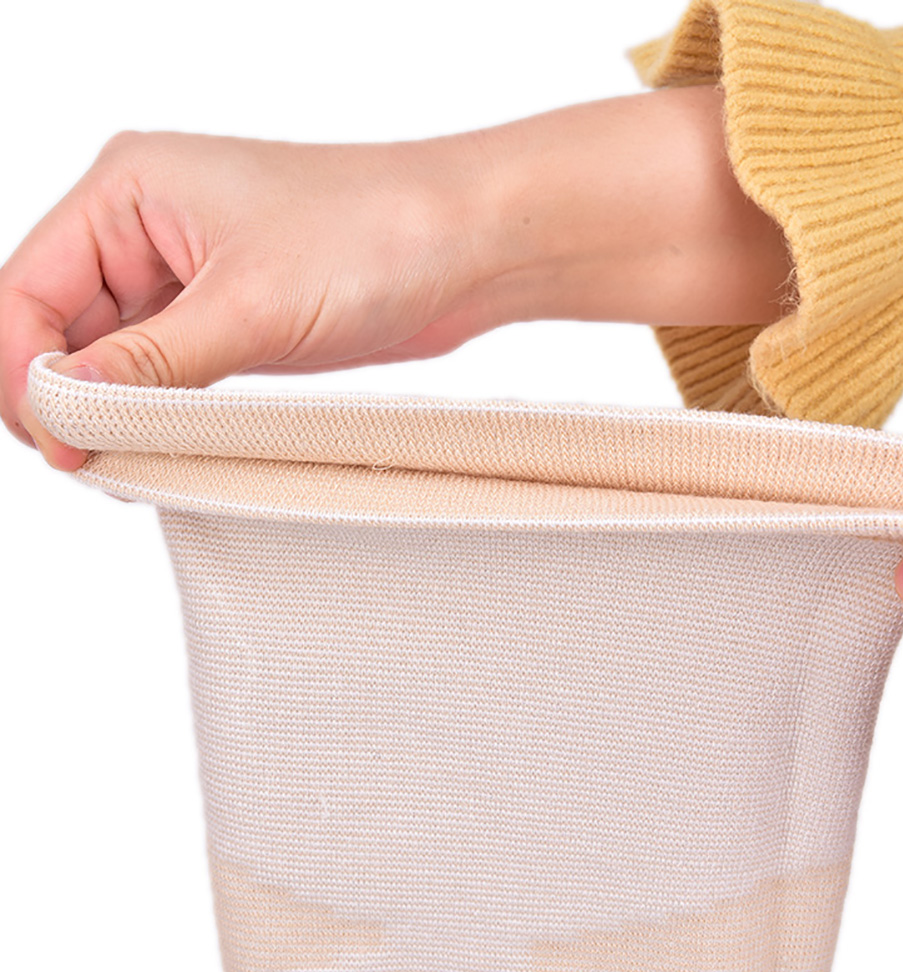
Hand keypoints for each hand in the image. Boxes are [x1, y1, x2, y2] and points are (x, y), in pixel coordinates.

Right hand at [0, 85, 793, 471]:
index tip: (57, 441)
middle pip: (61, 327)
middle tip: (93, 462)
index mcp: (130, 192)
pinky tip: (167, 444)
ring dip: (114, 409)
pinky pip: (168, 372)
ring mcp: (192, 278)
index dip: (25, 372)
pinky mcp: (234, 318)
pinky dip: (161, 410)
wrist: (470, 246)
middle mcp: (149, 229)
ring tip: (131, 459)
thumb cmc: (375, 235)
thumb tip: (60, 406)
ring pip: (114, 357)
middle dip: (66, 395)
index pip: (28, 291)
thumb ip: (148, 362)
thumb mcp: (249, 305)